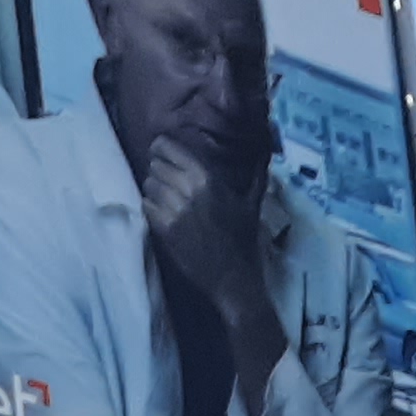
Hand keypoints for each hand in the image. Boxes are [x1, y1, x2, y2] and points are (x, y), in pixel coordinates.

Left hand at [140, 137, 287, 409]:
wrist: (232, 277)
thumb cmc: (245, 239)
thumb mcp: (253, 202)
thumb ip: (258, 171)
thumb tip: (269, 138)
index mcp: (209, 179)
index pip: (172, 150)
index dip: (161, 146)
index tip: (160, 147)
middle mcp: (188, 191)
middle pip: (157, 167)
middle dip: (157, 167)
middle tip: (161, 170)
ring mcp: (173, 212)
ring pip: (149, 186)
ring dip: (152, 186)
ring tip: (161, 190)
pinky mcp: (163, 231)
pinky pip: (146, 207)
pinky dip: (149, 204)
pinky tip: (158, 208)